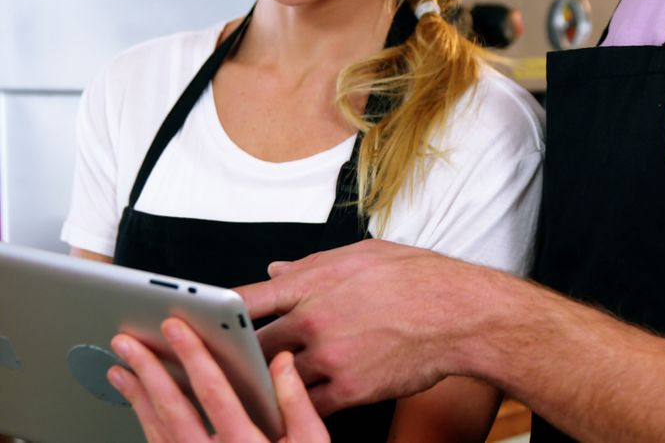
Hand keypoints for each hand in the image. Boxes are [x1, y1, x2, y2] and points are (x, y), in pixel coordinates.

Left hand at [108, 318, 328, 442]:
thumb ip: (296, 402)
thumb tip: (282, 362)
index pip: (213, 392)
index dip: (193, 356)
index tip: (177, 329)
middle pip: (173, 409)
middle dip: (149, 371)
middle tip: (128, 343)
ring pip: (157, 430)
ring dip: (137, 397)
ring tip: (121, 369)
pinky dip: (144, 421)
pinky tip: (138, 404)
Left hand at [237, 240, 501, 415]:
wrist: (461, 314)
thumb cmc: (419, 278)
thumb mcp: (362, 255)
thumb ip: (312, 265)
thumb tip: (276, 271)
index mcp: (314, 282)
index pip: (248, 298)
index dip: (218, 310)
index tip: (201, 318)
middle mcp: (315, 319)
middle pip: (253, 343)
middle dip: (234, 353)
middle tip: (214, 360)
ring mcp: (330, 357)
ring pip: (275, 378)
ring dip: (260, 385)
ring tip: (243, 390)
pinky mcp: (350, 388)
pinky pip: (307, 405)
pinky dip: (294, 409)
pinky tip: (286, 410)